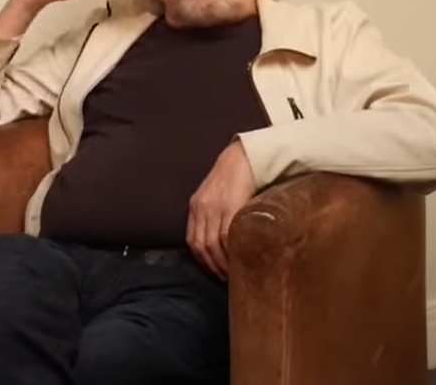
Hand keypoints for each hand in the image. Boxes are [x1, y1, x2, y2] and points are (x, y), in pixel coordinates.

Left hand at [186, 141, 255, 279]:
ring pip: (212, 244)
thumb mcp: (214, 194)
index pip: (192, 239)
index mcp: (195, 205)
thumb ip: (212, 213)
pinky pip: (226, 235)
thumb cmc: (232, 177)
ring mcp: (215, 208)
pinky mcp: (231, 207)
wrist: (244, 157)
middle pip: (201, 245)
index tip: (211, 270)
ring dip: (221, 262)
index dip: (201, 258)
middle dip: (211, 265)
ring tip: (231, 274)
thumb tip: (219, 240)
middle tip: (223, 278)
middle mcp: (202, 208)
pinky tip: (237, 259)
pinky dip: (229, 251)